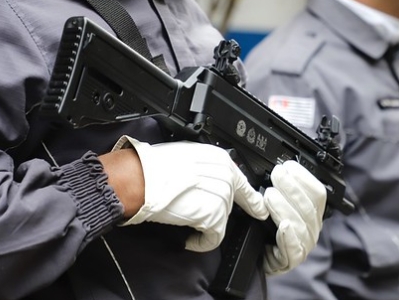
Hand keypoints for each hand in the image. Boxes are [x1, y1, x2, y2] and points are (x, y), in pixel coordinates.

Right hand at [113, 136, 267, 251]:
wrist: (139, 179)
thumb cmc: (151, 167)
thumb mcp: (186, 156)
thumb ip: (204, 168)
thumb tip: (207, 181)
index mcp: (219, 158)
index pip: (242, 182)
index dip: (250, 199)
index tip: (259, 209)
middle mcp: (225, 174)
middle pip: (229, 204)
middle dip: (213, 213)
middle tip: (193, 214)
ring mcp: (222, 194)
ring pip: (222, 220)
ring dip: (205, 227)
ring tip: (185, 223)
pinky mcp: (214, 214)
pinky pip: (214, 237)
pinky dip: (201, 243)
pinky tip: (189, 239)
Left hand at [263, 160, 326, 274]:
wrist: (256, 256)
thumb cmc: (266, 227)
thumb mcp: (275, 203)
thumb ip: (281, 188)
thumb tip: (278, 168)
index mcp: (312, 212)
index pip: (318, 193)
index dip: (305, 178)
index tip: (289, 166)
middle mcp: (312, 228)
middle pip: (309, 206)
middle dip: (292, 187)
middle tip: (276, 175)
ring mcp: (304, 245)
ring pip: (300, 224)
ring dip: (284, 207)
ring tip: (269, 195)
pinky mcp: (292, 260)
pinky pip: (293, 248)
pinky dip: (288, 236)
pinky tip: (283, 226)